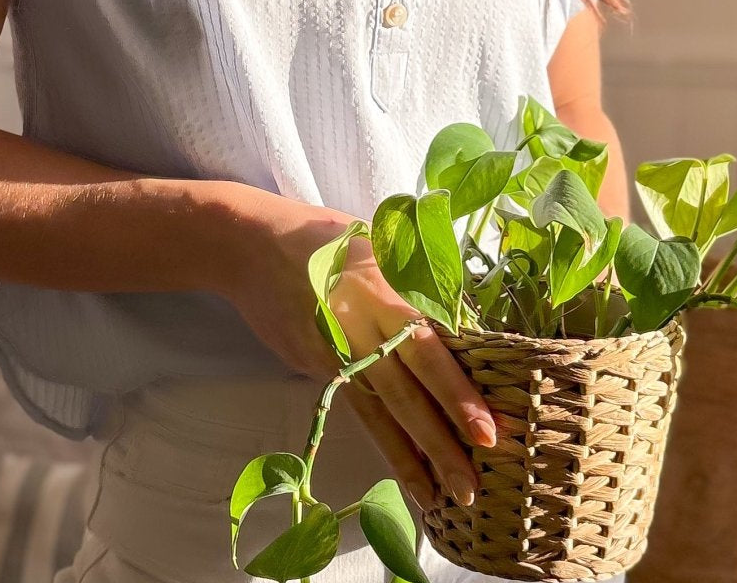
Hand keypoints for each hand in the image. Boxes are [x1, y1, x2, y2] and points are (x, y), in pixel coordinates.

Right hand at [221, 192, 497, 511]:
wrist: (250, 245)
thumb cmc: (325, 238)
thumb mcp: (377, 245)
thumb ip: (414, 286)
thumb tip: (461, 325)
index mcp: (382, 295)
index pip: (427, 352)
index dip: (456, 394)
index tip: (486, 432)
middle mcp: (359, 330)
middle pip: (405, 394)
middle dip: (439, 443)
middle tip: (471, 487)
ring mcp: (334, 355)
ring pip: (379, 413)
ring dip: (411, 458)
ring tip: (440, 499)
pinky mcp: (316, 368)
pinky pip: (358, 410)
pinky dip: (383, 442)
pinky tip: (405, 471)